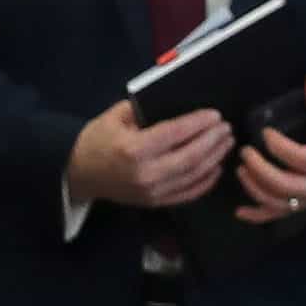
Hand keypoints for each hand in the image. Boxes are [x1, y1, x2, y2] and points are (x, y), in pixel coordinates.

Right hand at [64, 98, 233, 211]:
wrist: (79, 173)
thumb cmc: (97, 140)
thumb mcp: (116, 116)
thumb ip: (145, 108)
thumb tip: (177, 102)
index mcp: (134, 149)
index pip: (175, 134)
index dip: (198, 124)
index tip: (215, 114)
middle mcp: (145, 173)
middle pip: (190, 157)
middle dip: (213, 141)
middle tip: (226, 127)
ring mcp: (152, 192)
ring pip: (193, 176)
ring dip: (215, 158)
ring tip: (227, 143)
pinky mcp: (155, 203)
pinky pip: (188, 193)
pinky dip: (206, 181)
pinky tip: (217, 167)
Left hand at [230, 71, 305, 223]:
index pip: (302, 159)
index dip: (280, 147)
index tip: (265, 132)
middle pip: (286, 186)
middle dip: (261, 170)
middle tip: (246, 151)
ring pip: (280, 204)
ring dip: (256, 190)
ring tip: (241, 170)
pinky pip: (280, 217)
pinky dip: (258, 217)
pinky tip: (240, 212)